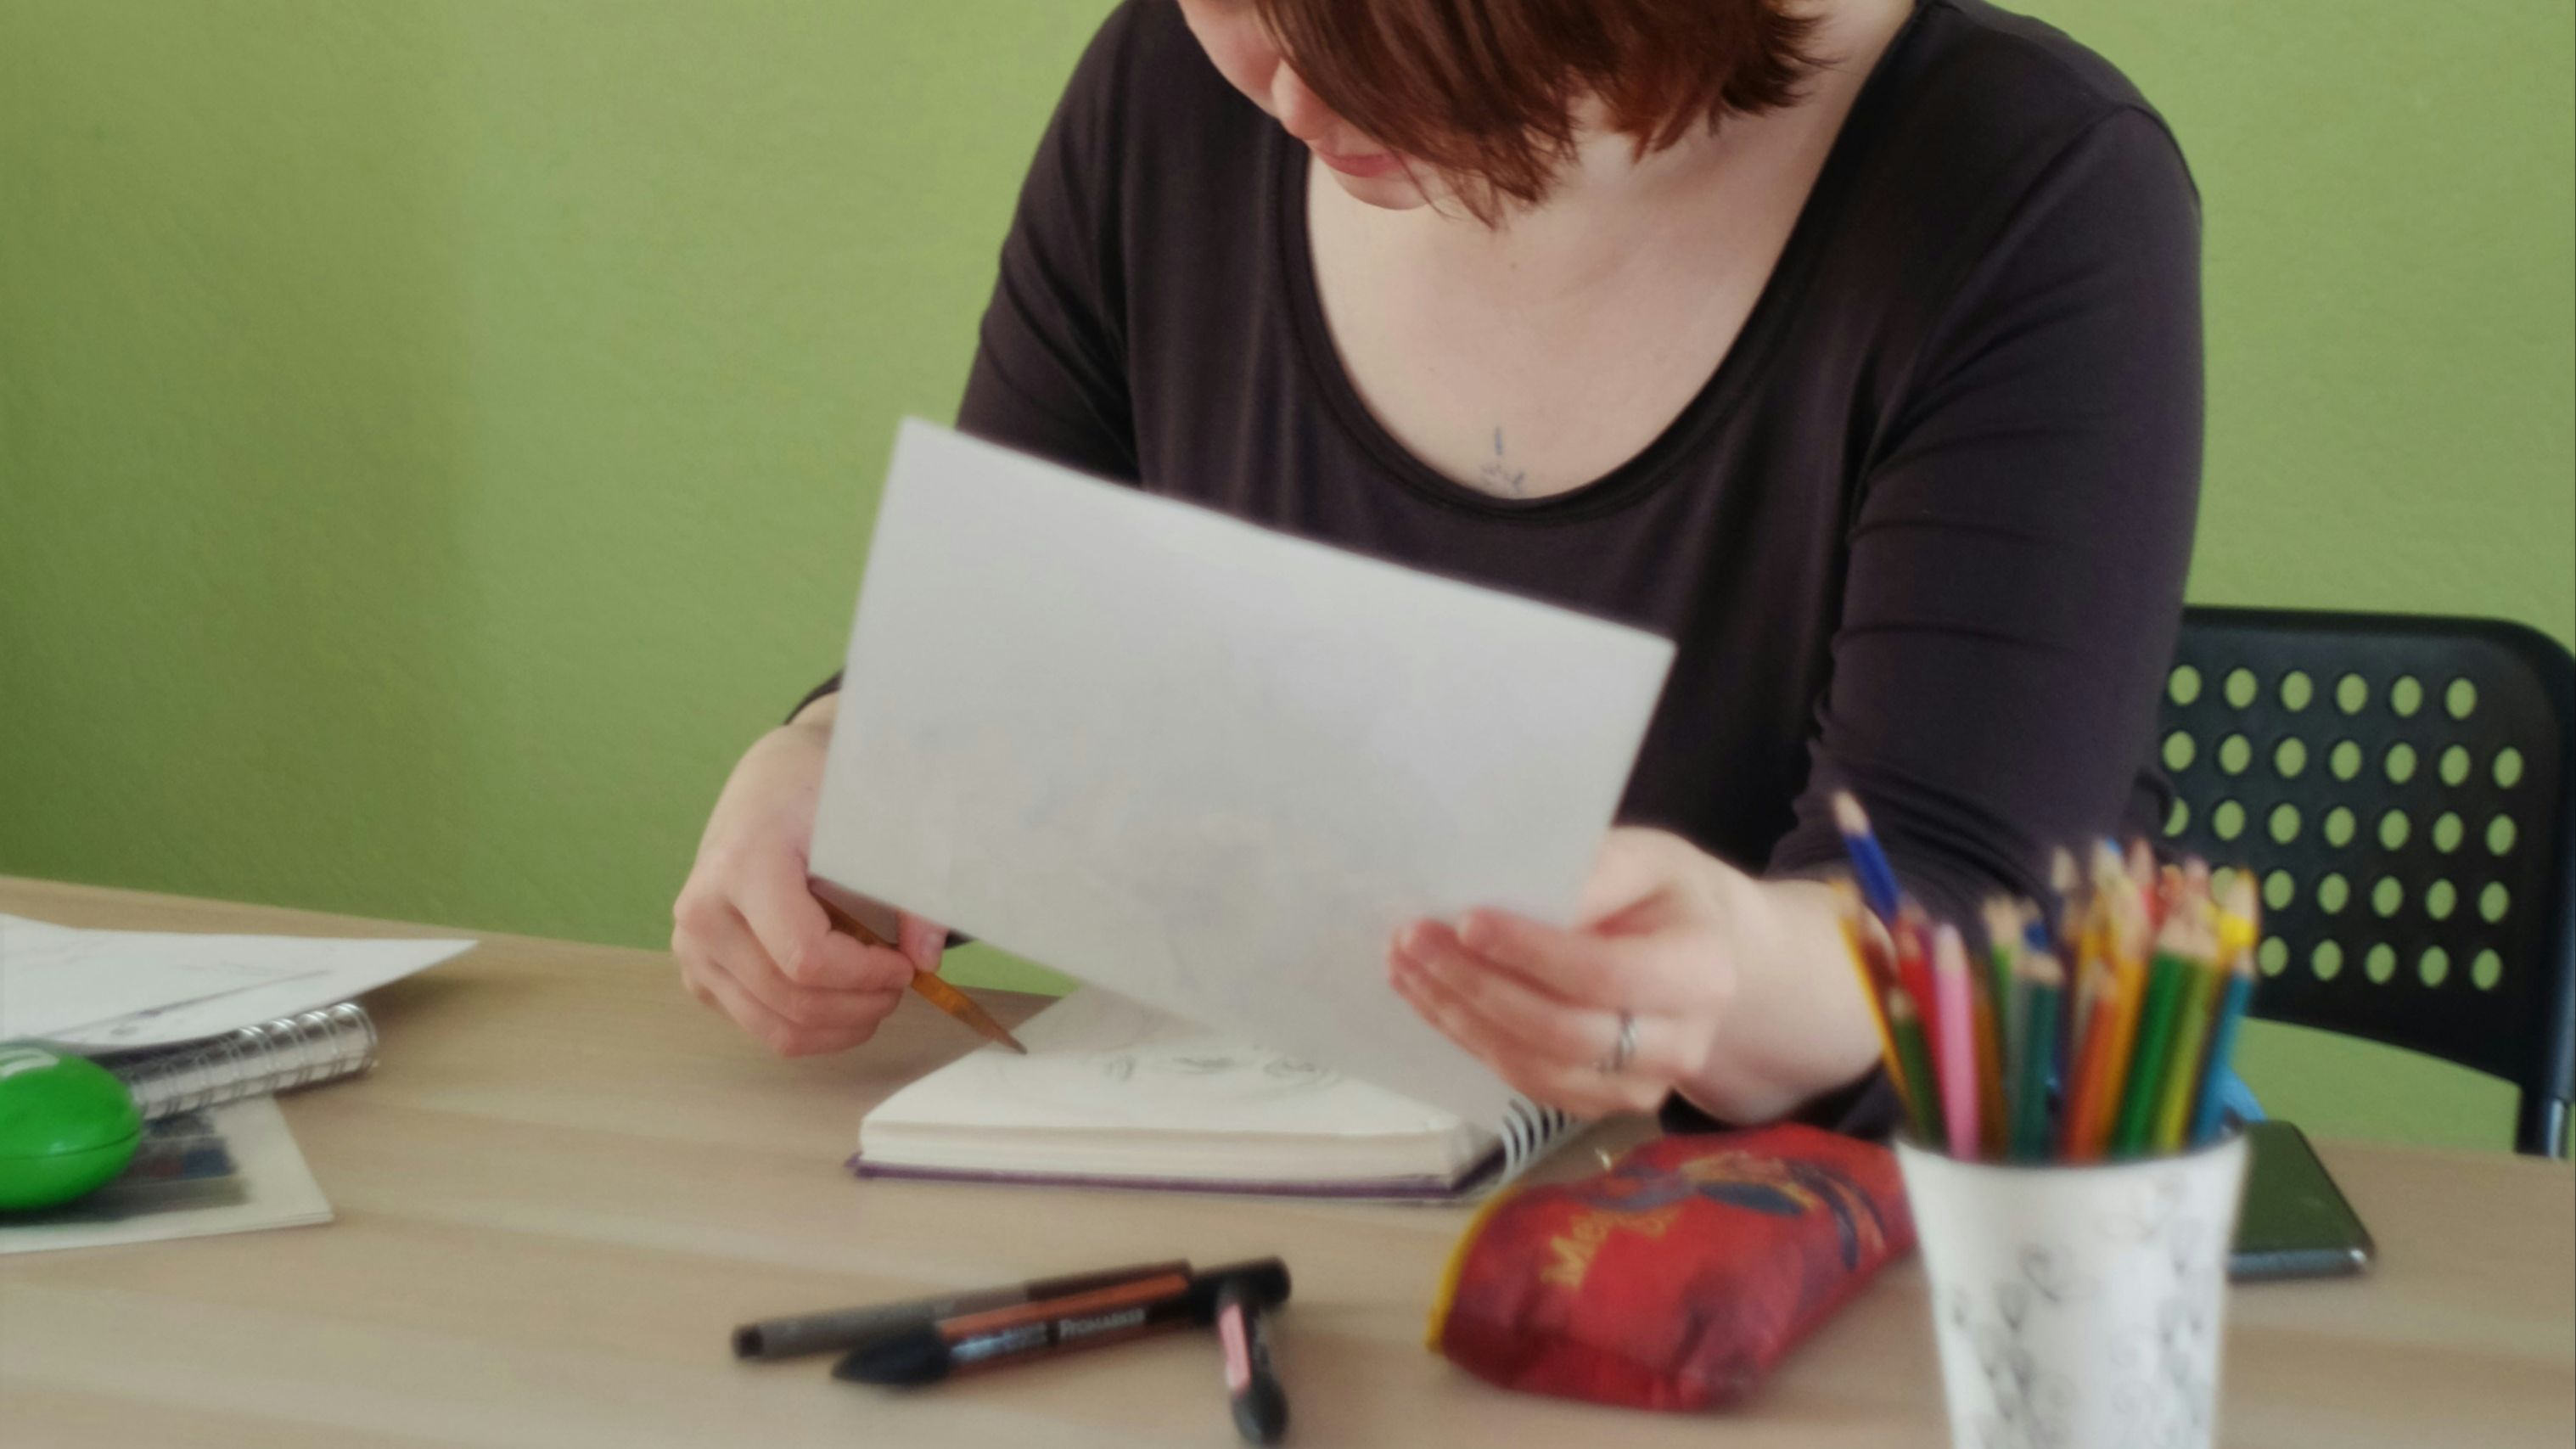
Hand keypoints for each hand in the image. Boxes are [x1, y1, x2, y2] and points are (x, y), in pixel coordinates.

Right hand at [672, 696, 947, 1055]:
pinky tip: (842, 996)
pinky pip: (759, 1025)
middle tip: (899, 984)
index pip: (805, 957)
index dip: (866, 974)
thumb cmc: (823, 795)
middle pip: (792, 999)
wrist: (771, 785)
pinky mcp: (696, 971)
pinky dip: (811, 1026)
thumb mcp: (875, 824)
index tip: (906, 966)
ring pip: (775, 1027)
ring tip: (876, 995)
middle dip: (861, 1005)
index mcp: (742, 865)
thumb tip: (927, 960)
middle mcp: (702, 913)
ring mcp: (692, 947)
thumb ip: (911, 892)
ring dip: (839, 1025)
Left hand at [1388, 829, 1747, 1116]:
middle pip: (1563, 1033)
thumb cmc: (1663, 893)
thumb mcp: (1646, 858)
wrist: (1696, 950)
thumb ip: (1595, 873)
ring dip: (1458, 1017)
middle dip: (1479, 987)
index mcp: (1701, 974)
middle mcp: (1680, 1043)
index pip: (1606, 975)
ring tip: (1405, 964)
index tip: (1466, 921)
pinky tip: (1427, 995)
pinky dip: (1467, 1038)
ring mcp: (1639, 1085)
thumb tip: (1517, 892)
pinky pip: (1523, 1081)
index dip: (1531, 953)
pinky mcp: (1597, 1102)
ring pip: (1534, 1068)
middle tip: (1414, 939)